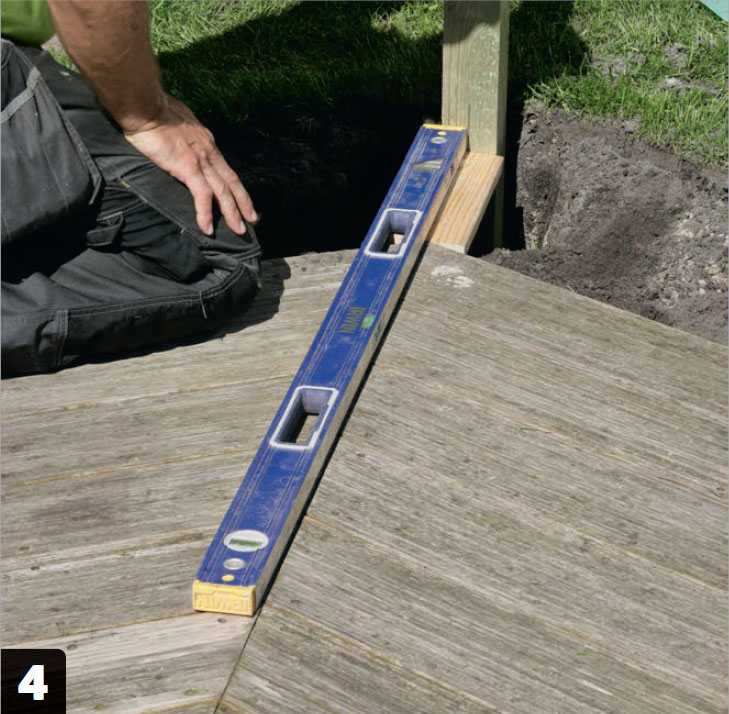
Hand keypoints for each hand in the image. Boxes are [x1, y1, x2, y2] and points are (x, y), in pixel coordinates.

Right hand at [123, 95, 256, 235]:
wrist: (144, 104)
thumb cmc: (153, 110)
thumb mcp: (178, 124)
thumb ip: (184, 137)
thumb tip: (181, 143)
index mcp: (207, 142)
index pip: (226, 169)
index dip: (237, 186)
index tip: (243, 200)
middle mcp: (208, 151)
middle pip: (231, 182)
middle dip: (243, 203)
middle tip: (252, 220)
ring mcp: (200, 160)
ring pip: (223, 191)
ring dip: (232, 213)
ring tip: (239, 230)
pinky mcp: (187, 167)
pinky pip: (202, 195)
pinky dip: (206, 213)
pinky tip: (207, 227)